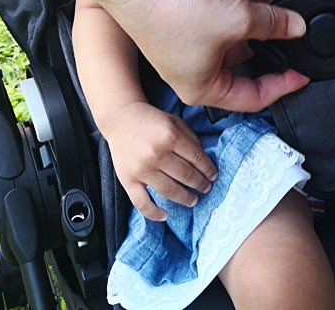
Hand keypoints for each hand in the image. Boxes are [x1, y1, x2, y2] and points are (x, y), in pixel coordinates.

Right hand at [102, 101, 217, 220]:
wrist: (121, 119)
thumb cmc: (151, 121)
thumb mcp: (175, 122)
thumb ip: (191, 139)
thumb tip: (204, 161)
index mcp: (170, 136)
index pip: (197, 158)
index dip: (208, 169)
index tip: (213, 176)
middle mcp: (157, 153)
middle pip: (186, 175)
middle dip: (200, 184)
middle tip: (206, 188)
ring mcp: (142, 169)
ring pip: (170, 191)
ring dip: (185, 198)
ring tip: (193, 200)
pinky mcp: (128, 180)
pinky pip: (142, 203)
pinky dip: (154, 213)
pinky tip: (165, 215)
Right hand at [104, 0, 309, 110]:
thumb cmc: (175, 11)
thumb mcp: (240, 20)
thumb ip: (274, 24)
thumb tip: (296, 27)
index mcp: (203, 87)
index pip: (253, 97)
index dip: (283, 86)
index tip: (303, 73)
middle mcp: (193, 68)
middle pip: (244, 61)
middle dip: (271, 40)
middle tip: (294, 29)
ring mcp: (189, 39)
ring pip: (234, 31)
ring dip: (258, 16)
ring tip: (280, 1)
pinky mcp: (187, 13)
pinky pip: (222, 10)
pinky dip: (240, 0)